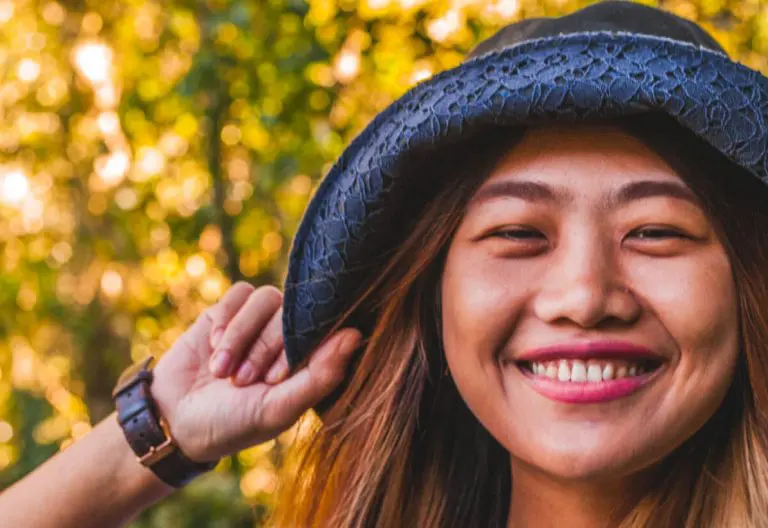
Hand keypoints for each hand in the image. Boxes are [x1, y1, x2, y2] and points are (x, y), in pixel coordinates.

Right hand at [148, 282, 360, 461]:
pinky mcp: (230, 310)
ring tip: (221, 370)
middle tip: (240, 381)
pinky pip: (240, 292)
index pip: (323, 330)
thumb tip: (356, 335)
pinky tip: (212, 347)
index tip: (273, 379)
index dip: (297, 349)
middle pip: (290, 313)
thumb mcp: (277, 409)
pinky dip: (226, 319)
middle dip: (262, 348)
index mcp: (308, 361)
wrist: (175, 419)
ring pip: (265, 298)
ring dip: (240, 335)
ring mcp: (259, 320)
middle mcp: (288, 336)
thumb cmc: (233, 423)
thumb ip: (319, 377)